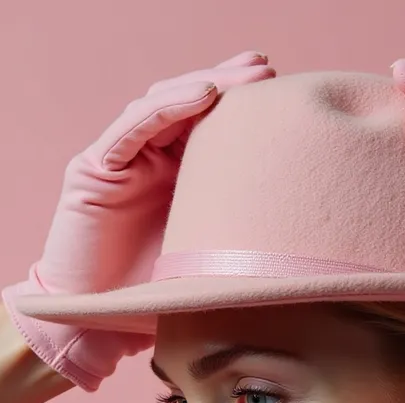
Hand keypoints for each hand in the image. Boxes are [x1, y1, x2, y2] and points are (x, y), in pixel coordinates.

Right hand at [2, 52, 275, 391]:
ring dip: (202, 86)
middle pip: (189, 108)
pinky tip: (201, 95)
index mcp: (179, 183)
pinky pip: (129, 130)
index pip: (213, 130)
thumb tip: (313, 231)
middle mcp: (149, 165)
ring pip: (161, 107)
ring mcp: (119, 164)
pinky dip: (164, 108)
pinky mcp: (91, 171)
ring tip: (243, 77)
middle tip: (267, 72)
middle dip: (229, 84)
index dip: (245, 108)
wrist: (96, 329)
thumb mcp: (211, 266)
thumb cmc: (153, 304)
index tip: (287, 96)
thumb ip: (243, 240)